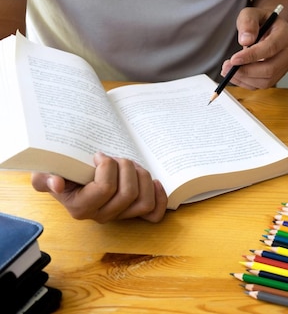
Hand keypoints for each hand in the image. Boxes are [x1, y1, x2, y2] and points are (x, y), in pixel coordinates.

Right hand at [31, 152, 167, 222]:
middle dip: (127, 168)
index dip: (107, 167)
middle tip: (118, 158)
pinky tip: (154, 182)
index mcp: (80, 207)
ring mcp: (120, 216)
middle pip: (128, 194)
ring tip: (132, 166)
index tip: (99, 155)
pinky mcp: (134, 213)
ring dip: (142, 177)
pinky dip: (159, 197)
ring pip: (144, 201)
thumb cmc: (62, 172)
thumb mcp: (45, 172)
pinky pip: (154, 213)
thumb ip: (44, 178)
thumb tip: (57, 182)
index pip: (104, 189)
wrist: (74, 177)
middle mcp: (101, 215)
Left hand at [221, 7, 287, 88]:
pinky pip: (262, 85)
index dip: (251, 56)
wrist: (267, 28)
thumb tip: (246, 40)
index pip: (270, 48)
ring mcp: (284, 66)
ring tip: (228, 70)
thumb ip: (248, 22)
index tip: (234, 59)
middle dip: (246, 71)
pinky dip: (246, 83)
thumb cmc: (260, 21)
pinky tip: (236, 75)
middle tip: (227, 67)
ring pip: (266, 80)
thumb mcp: (251, 14)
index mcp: (286, 34)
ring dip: (244, 79)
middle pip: (270, 69)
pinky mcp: (277, 75)